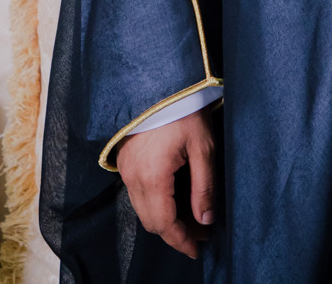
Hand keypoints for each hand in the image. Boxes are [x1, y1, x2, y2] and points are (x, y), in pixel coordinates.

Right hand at [115, 108, 214, 258]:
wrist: (158, 82)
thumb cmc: (184, 110)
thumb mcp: (203, 147)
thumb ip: (204, 186)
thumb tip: (206, 219)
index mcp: (152, 176)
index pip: (164, 223)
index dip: (182, 240)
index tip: (198, 248)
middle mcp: (133, 178)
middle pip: (151, 222)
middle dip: (175, 233)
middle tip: (201, 234)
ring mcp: (126, 170)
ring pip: (143, 210)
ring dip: (165, 219)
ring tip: (192, 219)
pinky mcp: (125, 162)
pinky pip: (138, 195)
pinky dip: (156, 204)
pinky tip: (176, 200)